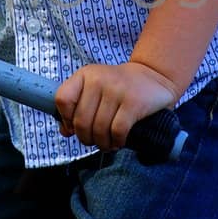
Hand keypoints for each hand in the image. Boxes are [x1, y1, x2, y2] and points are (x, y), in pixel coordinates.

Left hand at [54, 61, 179, 151]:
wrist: (154, 76)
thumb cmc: (119, 88)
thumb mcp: (94, 89)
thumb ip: (77, 108)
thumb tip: (66, 132)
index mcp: (85, 75)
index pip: (63, 100)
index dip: (66, 119)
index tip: (75, 126)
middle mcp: (99, 79)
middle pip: (81, 121)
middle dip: (86, 138)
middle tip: (94, 140)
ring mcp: (116, 90)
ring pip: (99, 129)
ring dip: (102, 143)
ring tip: (107, 143)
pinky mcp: (133, 102)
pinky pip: (117, 131)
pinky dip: (116, 142)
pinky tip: (118, 141)